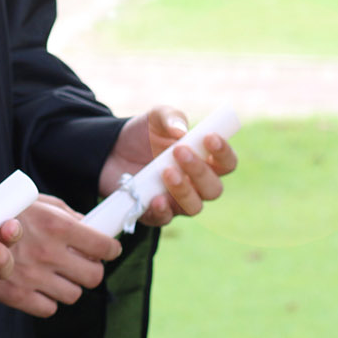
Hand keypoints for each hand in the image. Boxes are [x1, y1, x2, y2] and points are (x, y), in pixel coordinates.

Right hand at [0, 195, 118, 317]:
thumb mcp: (35, 200)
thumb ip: (66, 214)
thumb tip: (91, 226)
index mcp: (55, 224)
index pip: (103, 247)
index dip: (110, 249)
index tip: (109, 248)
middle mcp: (47, 252)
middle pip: (94, 276)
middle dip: (92, 269)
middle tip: (83, 261)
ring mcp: (32, 277)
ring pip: (73, 294)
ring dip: (70, 285)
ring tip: (59, 273)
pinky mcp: (16, 295)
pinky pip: (49, 308)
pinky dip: (48, 299)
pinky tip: (41, 285)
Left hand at [98, 105, 237, 226]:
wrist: (110, 150)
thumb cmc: (143, 134)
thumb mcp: (155, 118)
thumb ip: (170, 118)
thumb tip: (181, 131)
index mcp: (204, 160)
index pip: (226, 163)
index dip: (224, 153)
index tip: (210, 138)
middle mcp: (195, 185)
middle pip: (213, 189)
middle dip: (199, 171)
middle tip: (180, 151)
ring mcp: (176, 201)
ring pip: (193, 206)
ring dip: (183, 190)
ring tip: (166, 171)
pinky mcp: (154, 212)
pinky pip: (165, 219)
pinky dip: (162, 210)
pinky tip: (155, 198)